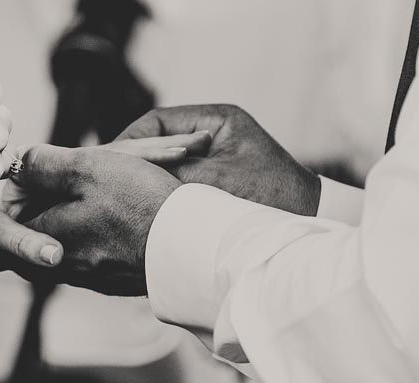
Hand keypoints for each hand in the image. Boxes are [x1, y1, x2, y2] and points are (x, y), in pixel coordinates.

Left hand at [0, 133, 207, 269]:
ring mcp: (94, 277)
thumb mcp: (87, 168)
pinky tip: (77, 248)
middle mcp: (66, 266)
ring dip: (36, 256)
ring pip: (54, 265)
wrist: (192, 247)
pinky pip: (83, 267)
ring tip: (24, 250)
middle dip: (3, 256)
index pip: (2, 246)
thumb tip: (14, 163)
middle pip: (25, 262)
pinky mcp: (119, 280)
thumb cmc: (138, 203)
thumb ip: (45, 165)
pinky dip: (69, 257)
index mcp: (49, 240)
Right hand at [118, 104, 320, 215]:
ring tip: (125, 197)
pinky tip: (148, 210)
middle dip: (135, 161)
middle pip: (159, 140)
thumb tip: (126, 177)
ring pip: (167, 163)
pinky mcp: (217, 180)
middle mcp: (216, 132)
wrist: (308, 226)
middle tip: (110, 182)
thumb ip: (171, 175)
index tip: (109, 165)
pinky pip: (179, 181)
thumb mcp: (214, 183)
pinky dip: (164, 193)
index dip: (130, 142)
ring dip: (149, 179)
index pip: (157, 121)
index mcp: (217, 119)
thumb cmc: (270, 199)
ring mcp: (216, 156)